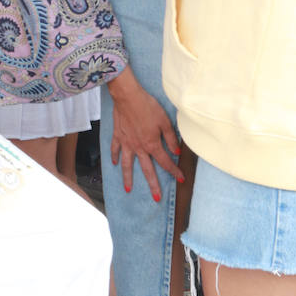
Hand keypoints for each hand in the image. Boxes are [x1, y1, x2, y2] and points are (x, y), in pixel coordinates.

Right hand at [108, 67, 182, 201]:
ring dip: (128, 178)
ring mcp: (127, 143)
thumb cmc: (148, 107)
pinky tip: (114, 163)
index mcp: (152, 144)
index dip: (174, 171)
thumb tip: (177, 152)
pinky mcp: (118, 136)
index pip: (165, 162)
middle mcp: (139, 148)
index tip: (181, 179)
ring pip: (127, 165)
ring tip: (128, 189)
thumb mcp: (165, 122)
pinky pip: (115, 149)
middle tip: (156, 198)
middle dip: (153, 185)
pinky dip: (114, 157)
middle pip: (147, 170)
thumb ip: (171, 138)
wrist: (128, 97)